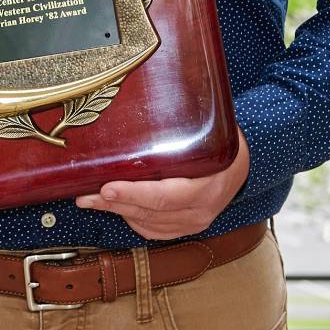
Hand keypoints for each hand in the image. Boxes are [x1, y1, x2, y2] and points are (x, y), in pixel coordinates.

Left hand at [74, 130, 249, 239]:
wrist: (244, 165)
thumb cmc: (222, 143)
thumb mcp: (207, 132)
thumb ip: (178, 126)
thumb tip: (143, 98)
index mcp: (206, 187)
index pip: (164, 196)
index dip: (133, 193)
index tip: (106, 187)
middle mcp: (200, 211)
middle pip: (150, 212)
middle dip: (113, 203)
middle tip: (85, 194)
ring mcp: (193, 222)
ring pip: (148, 224)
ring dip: (116, 211)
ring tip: (91, 198)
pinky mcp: (186, 228)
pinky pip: (153, 231)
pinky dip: (131, 220)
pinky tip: (115, 207)